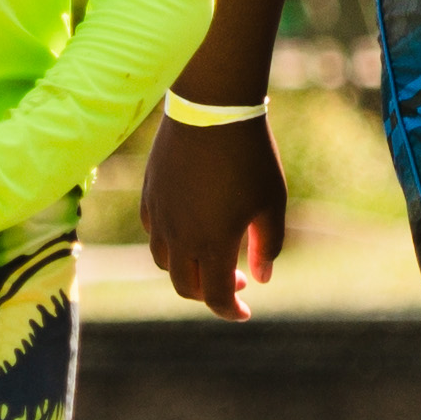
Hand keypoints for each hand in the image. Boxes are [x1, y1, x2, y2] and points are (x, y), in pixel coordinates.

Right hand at [140, 110, 283, 324]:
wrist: (212, 108)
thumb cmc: (250, 155)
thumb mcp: (271, 202)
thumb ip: (267, 245)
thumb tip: (261, 278)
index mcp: (212, 244)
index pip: (216, 297)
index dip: (231, 311)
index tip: (245, 311)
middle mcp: (179, 236)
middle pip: (186, 287)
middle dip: (210, 294)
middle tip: (237, 280)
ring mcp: (159, 216)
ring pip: (165, 262)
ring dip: (188, 270)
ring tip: (213, 254)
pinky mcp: (149, 194)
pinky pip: (153, 233)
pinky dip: (171, 244)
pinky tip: (191, 227)